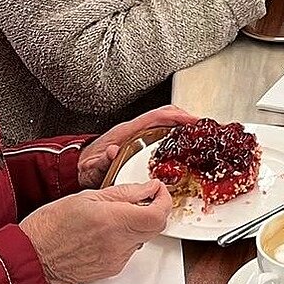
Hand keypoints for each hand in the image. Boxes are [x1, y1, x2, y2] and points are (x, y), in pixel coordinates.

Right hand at [20, 181, 172, 283]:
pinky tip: (102, 231)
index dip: (164, 200)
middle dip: (153, 210)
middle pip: (155, 228)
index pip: (158, 214)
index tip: (158, 190)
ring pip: (141, 238)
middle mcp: (118, 244)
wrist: (33, 256)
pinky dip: (122, 238)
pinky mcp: (111, 271)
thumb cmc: (50, 225)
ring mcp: (116, 260)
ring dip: (135, 224)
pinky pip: (128, 251)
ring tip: (111, 215)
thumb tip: (147, 188)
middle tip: (140, 198)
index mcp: (112, 221)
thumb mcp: (86, 197)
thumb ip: (123, 192)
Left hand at [77, 106, 196, 187]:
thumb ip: (102, 160)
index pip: (156, 117)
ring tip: (200, 134)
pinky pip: (161, 133)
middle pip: (164, 116)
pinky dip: (175, 134)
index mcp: (127, 132)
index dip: (176, 116)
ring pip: (164, 123)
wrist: (78, 167)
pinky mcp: (138, 143)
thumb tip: (113, 151)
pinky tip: (184, 144)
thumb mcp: (93, 166)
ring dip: (182, 125)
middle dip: (185, 118)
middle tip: (204, 128)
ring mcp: (137, 135)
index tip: (193, 120)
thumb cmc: (88, 166)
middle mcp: (134, 130)